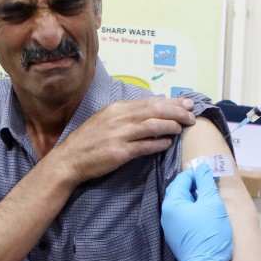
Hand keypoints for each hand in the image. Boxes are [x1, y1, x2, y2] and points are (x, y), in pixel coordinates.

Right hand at [52, 97, 195, 184]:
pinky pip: (145, 146)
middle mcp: (119, 118)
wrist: (69, 159)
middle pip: (155, 110)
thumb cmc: (89, 140)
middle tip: (192, 116)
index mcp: (117, 108)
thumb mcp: (106, 120)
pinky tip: (168, 144)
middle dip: (177, 112)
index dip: (172, 102)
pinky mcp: (119, 153)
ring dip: (171, 126)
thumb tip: (152, 112)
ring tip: (181, 128)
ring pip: (153, 126)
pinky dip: (159, 144)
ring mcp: (119, 135)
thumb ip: (127, 115)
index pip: (151, 101)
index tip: (188, 103)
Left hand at [161, 163, 232, 260]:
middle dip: (195, 186)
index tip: (210, 174)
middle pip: (180, 192)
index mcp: (172, 203)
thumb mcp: (212, 203)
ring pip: (182, 205)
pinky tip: (205, 215)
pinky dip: (193, 211)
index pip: (182, 179)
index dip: (196, 174)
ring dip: (195, 199)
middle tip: (211, 185)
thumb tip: (202, 167)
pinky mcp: (176, 237)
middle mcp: (166, 214)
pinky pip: (183, 217)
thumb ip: (206, 182)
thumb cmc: (210, 233)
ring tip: (210, 199)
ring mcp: (169, 228)